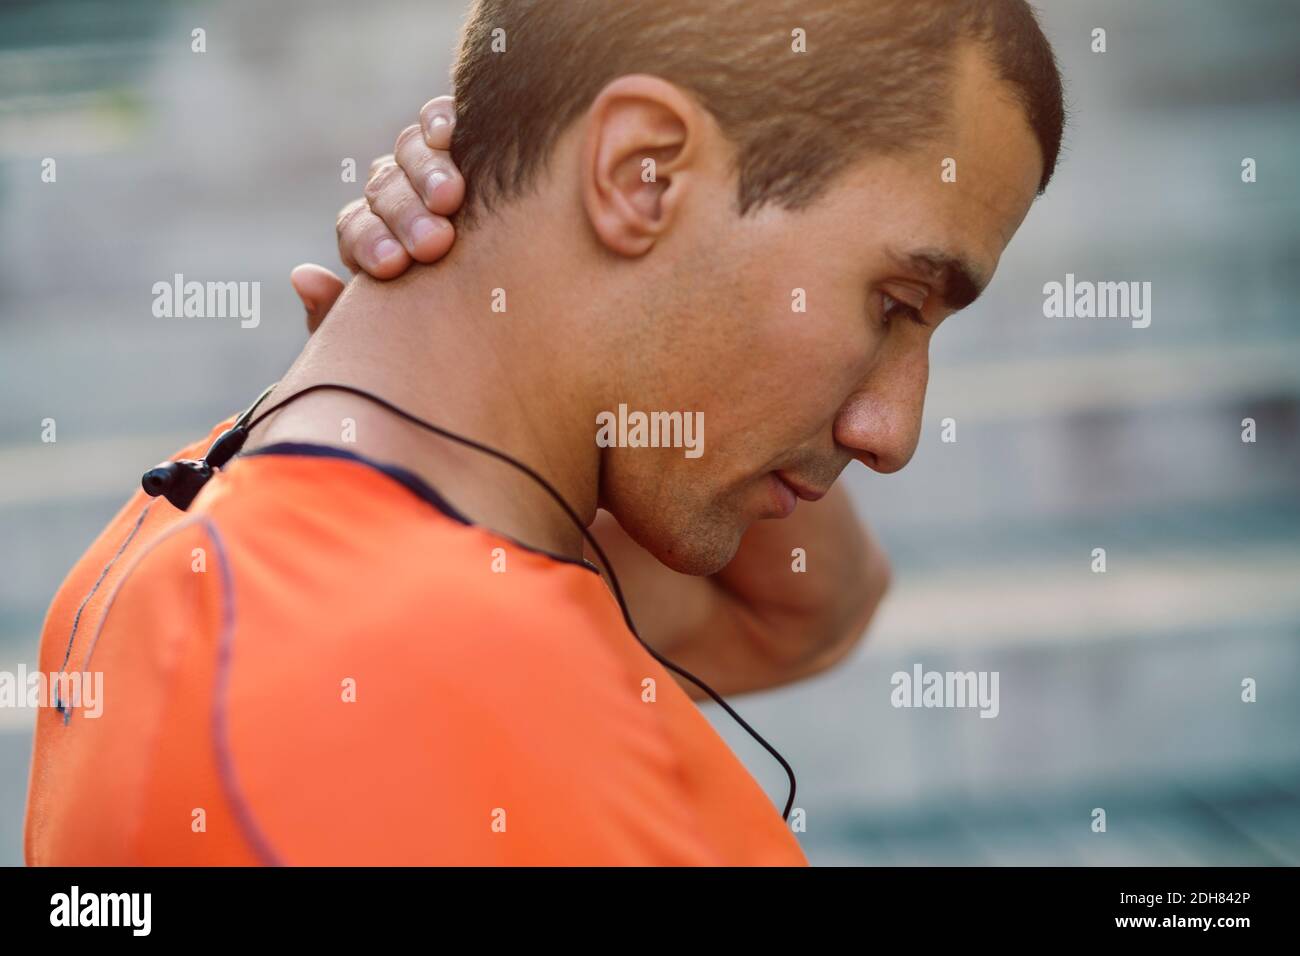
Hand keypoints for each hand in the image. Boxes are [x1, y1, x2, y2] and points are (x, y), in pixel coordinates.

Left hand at [290, 96, 465, 331]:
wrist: (535, 323)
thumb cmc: (460, 336)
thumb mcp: (401, 339)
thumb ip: (342, 316)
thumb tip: (302, 275)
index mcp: (378, 240)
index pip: (357, 229)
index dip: (369, 243)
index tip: (391, 267)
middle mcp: (400, 195)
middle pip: (386, 190)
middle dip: (404, 215)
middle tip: (431, 244)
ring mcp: (431, 162)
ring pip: (411, 150)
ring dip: (426, 172)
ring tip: (449, 198)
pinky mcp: (469, 137)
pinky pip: (443, 117)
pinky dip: (441, 118)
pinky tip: (447, 134)